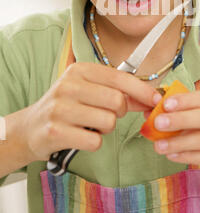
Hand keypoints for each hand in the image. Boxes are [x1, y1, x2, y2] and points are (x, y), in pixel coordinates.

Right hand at [21, 62, 157, 161]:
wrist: (30, 128)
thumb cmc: (66, 107)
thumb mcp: (89, 91)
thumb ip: (119, 92)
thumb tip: (151, 97)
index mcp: (79, 70)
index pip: (119, 78)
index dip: (142, 90)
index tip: (156, 99)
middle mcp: (69, 85)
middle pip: (117, 101)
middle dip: (119, 113)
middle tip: (107, 115)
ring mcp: (61, 108)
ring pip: (108, 122)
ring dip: (105, 129)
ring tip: (90, 125)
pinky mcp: (56, 131)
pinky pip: (95, 141)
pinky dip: (94, 142)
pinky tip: (81, 136)